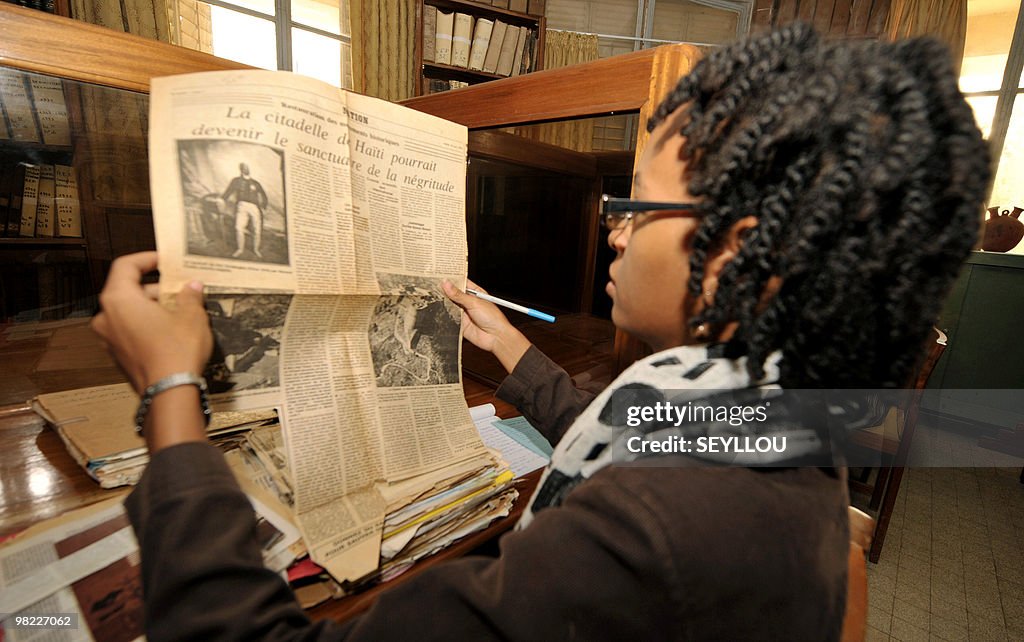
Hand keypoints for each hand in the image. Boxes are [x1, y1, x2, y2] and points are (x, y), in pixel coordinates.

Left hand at [91, 252, 212, 394]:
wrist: (170, 392)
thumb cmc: (176, 352)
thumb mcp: (192, 316)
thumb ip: (190, 296)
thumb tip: (192, 288)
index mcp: (119, 300)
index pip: (126, 266)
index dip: (146, 259)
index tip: (164, 260)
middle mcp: (107, 317)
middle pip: (128, 290)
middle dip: (156, 288)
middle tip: (181, 289)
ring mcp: (109, 339)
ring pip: (129, 312)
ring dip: (153, 308)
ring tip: (181, 311)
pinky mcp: (118, 356)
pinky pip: (130, 331)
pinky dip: (148, 325)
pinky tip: (172, 331)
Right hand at [443, 279, 530, 373]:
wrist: (496, 337)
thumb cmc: (493, 318)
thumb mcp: (474, 302)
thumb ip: (459, 295)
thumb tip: (447, 284)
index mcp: (475, 293)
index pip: (461, 283)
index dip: (451, 279)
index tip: (440, 275)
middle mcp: (468, 302)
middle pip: (453, 294)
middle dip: (445, 291)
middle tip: (433, 286)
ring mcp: (464, 313)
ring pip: (449, 306)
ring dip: (443, 303)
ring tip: (434, 297)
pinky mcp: (459, 324)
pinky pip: (449, 318)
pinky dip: (443, 315)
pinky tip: (438, 310)